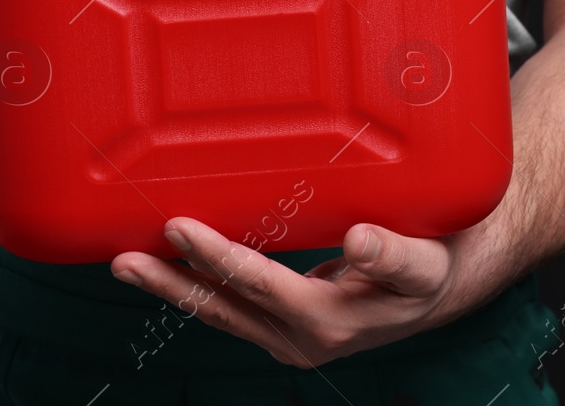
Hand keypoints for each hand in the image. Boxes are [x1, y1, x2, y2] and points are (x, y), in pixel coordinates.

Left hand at [110, 216, 485, 368]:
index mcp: (329, 321)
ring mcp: (288, 338)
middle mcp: (300, 338)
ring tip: (128, 264)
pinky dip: (199, 287)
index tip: (178, 226)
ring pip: (219, 312)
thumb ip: (392, 254)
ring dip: (174, 288)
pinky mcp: (283, 328)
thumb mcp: (424, 262)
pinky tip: (174, 265)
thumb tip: (358, 240)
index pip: (259, 284)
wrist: (440, 294)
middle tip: (124, 259)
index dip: (216, 256)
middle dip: (171, 283)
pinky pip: (231, 308)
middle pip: (222, 308)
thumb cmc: (432, 268)